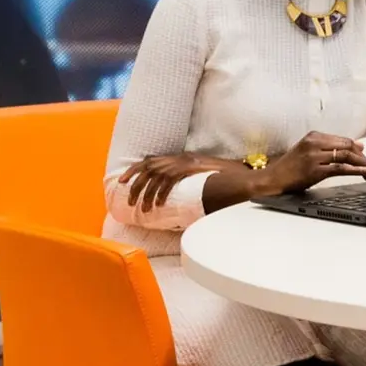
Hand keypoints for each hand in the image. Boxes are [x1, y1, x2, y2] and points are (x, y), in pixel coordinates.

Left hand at [119, 153, 248, 212]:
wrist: (244, 176)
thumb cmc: (228, 177)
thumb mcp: (204, 174)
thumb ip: (189, 178)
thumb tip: (176, 190)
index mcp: (183, 158)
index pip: (150, 160)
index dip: (134, 170)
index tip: (121, 181)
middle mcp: (181, 157)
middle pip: (148, 167)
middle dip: (135, 184)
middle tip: (130, 201)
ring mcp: (186, 163)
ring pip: (155, 176)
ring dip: (146, 193)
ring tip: (142, 208)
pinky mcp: (190, 169)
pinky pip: (168, 181)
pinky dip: (160, 193)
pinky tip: (157, 205)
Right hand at [253, 132, 365, 196]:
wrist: (271, 179)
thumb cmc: (290, 167)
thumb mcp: (308, 151)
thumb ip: (330, 148)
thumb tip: (357, 146)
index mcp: (314, 136)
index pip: (343, 139)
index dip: (358, 148)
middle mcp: (315, 143)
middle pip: (347, 145)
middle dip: (362, 156)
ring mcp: (315, 156)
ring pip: (346, 155)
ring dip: (362, 163)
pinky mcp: (315, 169)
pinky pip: (341, 168)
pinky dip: (357, 170)